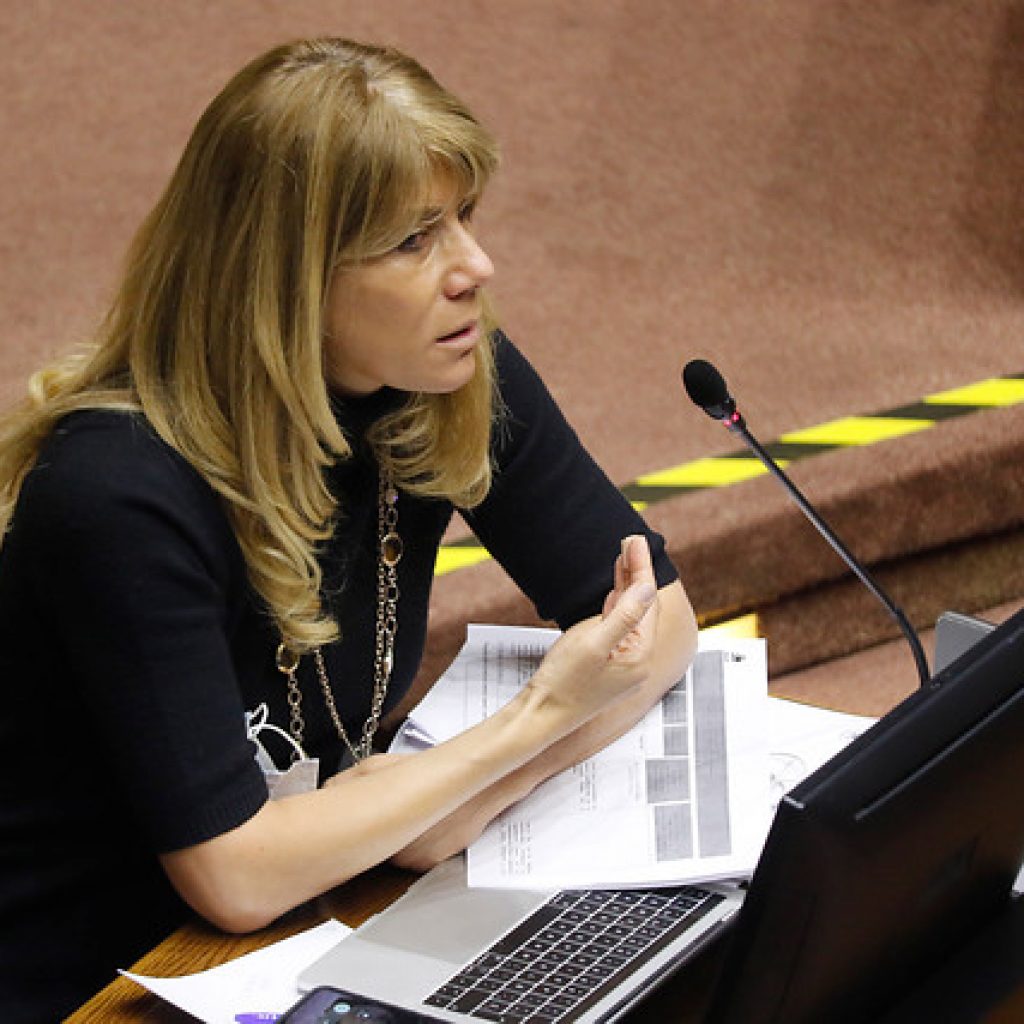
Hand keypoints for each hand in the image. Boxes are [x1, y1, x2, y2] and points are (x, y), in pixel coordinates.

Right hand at [525, 535, 657, 730]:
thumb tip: (648, 587)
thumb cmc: (563, 683)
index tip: (635, 541)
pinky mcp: (607, 665)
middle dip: (636, 572)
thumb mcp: (592, 643)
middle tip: (631, 541)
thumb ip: (623, 614)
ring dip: (626, 585)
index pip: (647, 603)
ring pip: (629, 615)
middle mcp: (638, 661)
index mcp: (641, 656)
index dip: (641, 569)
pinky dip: (615, 604)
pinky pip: (617, 627)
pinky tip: (614, 590)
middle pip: (641, 607)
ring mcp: (623, 663)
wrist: (540, 716)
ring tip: (624, 556)